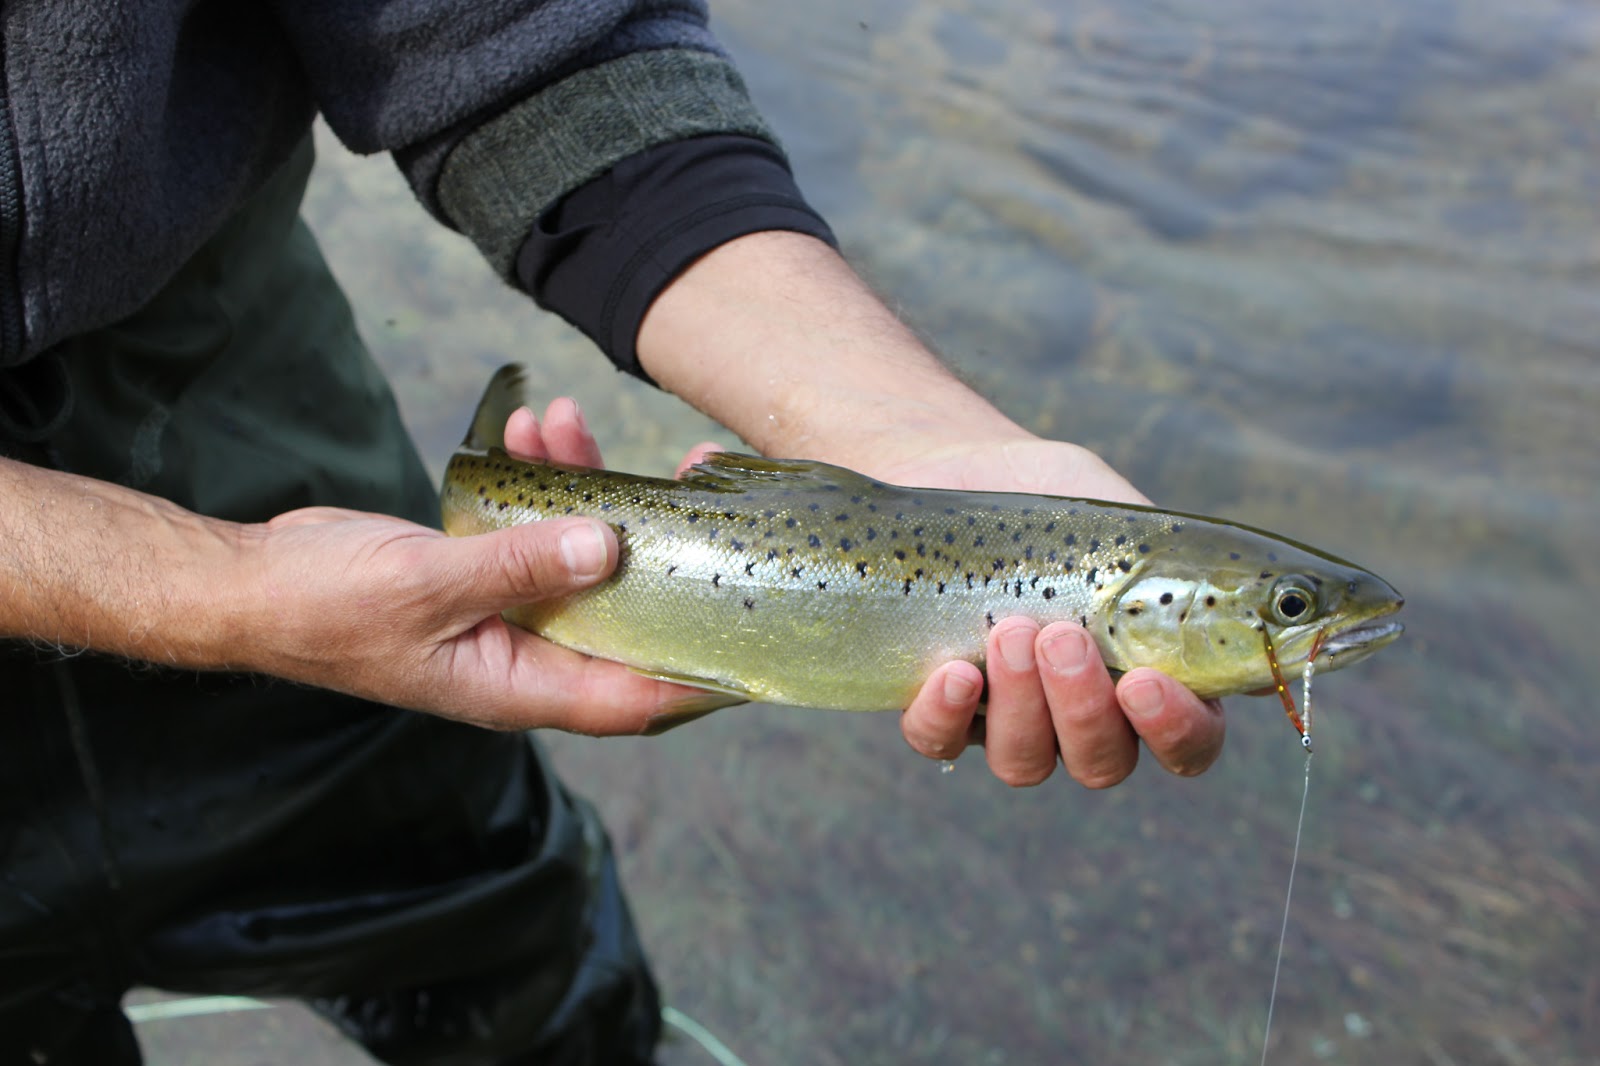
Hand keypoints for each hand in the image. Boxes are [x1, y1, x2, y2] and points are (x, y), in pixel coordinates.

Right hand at [253, 398, 709, 733]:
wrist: (253, 585)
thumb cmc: (324, 607)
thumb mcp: (427, 586)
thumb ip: (520, 568)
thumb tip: (609, 547)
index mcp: (522, 688)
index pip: (638, 697)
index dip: (702, 671)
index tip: (755, 627)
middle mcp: (528, 660)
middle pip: (624, 613)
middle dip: (660, 547)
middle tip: (690, 475)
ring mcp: (508, 618)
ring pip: (581, 559)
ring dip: (586, 490)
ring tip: (572, 420)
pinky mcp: (487, 576)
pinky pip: (535, 531)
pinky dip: (540, 483)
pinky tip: (533, 427)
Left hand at [873, 436, 1226, 787]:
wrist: (960, 467)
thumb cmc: (1060, 503)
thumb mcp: (1131, 525)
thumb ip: (1189, 570)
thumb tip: (1267, 600)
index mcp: (1153, 681)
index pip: (1187, 744)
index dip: (1175, 731)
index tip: (1145, 683)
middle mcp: (1084, 717)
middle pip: (1103, 761)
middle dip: (1083, 707)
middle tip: (1062, 635)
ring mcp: (1008, 719)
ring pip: (1025, 762)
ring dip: (1022, 703)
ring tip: (1010, 630)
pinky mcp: (937, 707)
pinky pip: (940, 742)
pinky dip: (945, 715)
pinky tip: (952, 671)